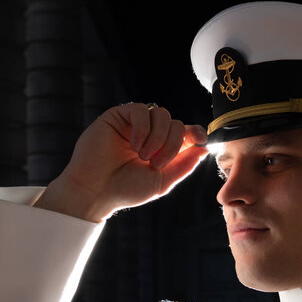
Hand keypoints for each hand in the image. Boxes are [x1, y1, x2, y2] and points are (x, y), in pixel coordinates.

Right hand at [34, 103, 208, 221]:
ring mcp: (134, 124)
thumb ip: (184, 165)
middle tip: (157, 163)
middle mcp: (150, 133)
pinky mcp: (118, 116)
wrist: (96, 191)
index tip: (200, 140)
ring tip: (143, 157)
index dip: (196, 132)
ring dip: (158, 137)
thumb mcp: (162, 181)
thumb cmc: (126, 189)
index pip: (186, 132)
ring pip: (161, 114)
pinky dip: (142, 128)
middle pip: (176, 123)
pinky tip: (135, 146)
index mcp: (162, 148)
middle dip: (173, 143)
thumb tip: (204, 148)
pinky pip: (140, 110)